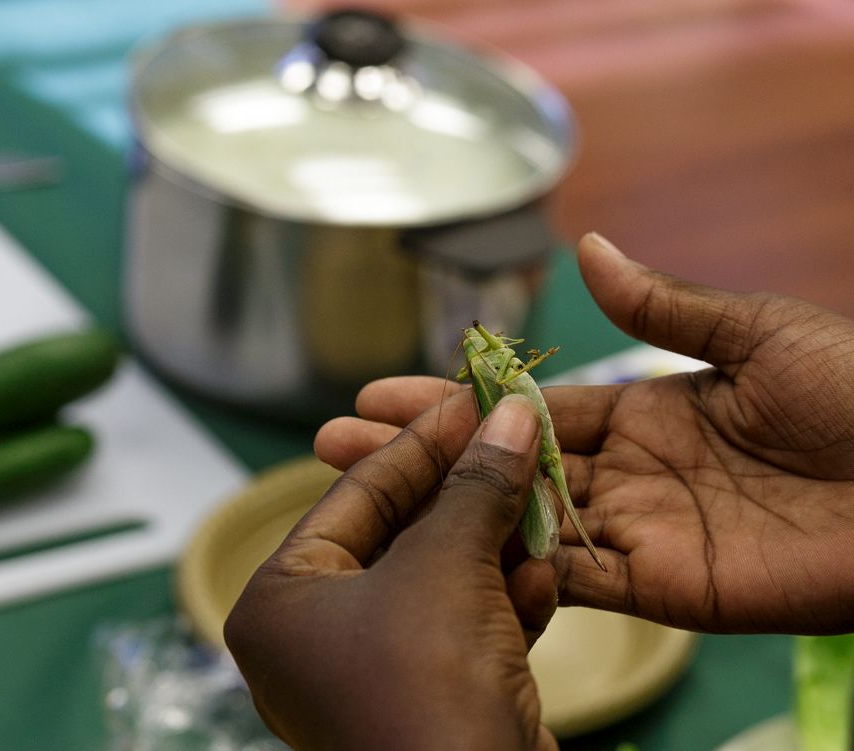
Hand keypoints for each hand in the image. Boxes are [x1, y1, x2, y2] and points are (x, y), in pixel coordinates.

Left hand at [225, 395, 559, 750]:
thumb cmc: (425, 686)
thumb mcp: (446, 565)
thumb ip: (475, 484)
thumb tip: (508, 410)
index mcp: (284, 599)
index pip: (358, 492)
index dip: (422, 440)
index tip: (474, 397)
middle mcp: (318, 634)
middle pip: (405, 533)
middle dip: (469, 493)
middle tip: (515, 437)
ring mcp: (375, 672)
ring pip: (445, 578)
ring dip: (498, 546)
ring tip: (540, 503)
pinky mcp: (431, 700)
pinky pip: (467, 628)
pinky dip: (505, 603)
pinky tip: (541, 580)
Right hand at [316, 233, 853, 634]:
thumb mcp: (755, 334)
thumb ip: (663, 305)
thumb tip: (585, 246)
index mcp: (645, 410)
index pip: (525, 409)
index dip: (454, 401)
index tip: (381, 390)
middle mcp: (627, 473)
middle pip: (503, 468)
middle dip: (421, 455)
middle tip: (337, 443)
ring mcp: (639, 532)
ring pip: (521, 524)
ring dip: (444, 512)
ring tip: (365, 496)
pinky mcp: (664, 589)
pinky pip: (574, 581)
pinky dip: (513, 569)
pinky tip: (444, 555)